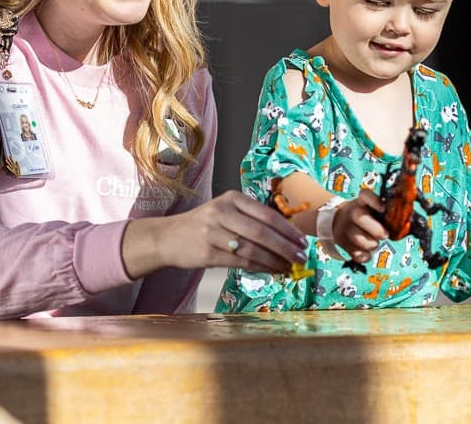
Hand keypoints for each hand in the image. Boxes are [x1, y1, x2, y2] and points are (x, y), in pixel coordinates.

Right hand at [152, 191, 308, 275]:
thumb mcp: (225, 212)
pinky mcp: (208, 253)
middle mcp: (221, 212)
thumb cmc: (203, 225)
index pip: (266, 214)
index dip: (287, 230)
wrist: (168, 237)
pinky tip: (272, 271)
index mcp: (231, 198)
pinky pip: (241, 263)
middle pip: (261, 232)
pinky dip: (260, 268)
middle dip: (285, 247)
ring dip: (275, 261)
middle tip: (301, 257)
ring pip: (252, 250)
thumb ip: (251, 219)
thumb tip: (287, 237)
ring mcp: (212, 233)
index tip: (302, 241)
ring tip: (289, 267)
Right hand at [331, 189, 388, 264]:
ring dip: (371, 244)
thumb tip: (406, 222)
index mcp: (362, 202)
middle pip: (360, 217)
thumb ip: (386, 212)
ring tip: (374, 243)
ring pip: (358, 238)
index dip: (374, 201)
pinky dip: (365, 255)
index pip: (365, 195)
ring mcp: (346, 227)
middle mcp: (352, 212)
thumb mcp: (372, 208)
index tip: (383, 208)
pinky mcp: (343, 242)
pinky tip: (367, 252)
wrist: (338, 220)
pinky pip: (356, 253)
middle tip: (385, 235)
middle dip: (376, 229)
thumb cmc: (364, 215)